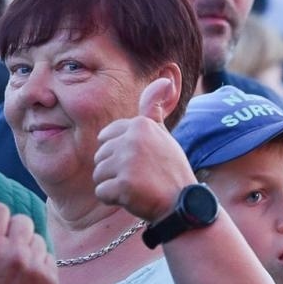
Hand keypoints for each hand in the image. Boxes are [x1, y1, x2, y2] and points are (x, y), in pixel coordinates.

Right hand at [0, 202, 57, 283]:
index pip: (0, 209)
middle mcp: (16, 253)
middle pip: (23, 221)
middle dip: (13, 231)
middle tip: (6, 249)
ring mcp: (36, 267)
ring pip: (38, 239)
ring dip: (29, 248)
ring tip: (17, 266)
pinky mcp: (50, 281)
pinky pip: (50, 259)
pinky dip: (40, 265)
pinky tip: (28, 278)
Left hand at [92, 78, 196, 221]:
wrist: (183, 205)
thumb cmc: (171, 171)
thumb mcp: (163, 135)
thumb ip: (153, 110)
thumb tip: (164, 78)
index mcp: (139, 125)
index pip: (106, 138)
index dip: (120, 155)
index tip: (142, 163)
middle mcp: (132, 139)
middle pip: (100, 156)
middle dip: (115, 171)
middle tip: (141, 178)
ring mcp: (127, 162)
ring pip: (99, 175)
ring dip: (114, 186)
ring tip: (138, 188)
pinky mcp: (123, 184)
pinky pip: (102, 193)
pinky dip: (114, 200)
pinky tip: (134, 199)